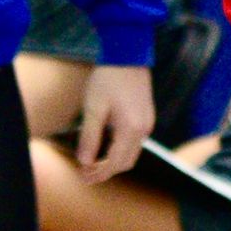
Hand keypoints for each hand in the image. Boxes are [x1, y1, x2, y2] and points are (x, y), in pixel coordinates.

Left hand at [69, 62, 151, 179]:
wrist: (127, 53)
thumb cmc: (108, 78)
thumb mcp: (93, 108)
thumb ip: (89, 137)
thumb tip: (84, 162)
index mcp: (131, 128)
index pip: (115, 163)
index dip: (99, 173)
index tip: (83, 176)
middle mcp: (144, 129)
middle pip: (126, 162)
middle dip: (106, 171)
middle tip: (85, 173)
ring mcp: (147, 122)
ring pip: (131, 153)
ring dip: (113, 161)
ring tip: (92, 161)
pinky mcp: (146, 116)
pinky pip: (134, 141)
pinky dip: (119, 149)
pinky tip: (104, 145)